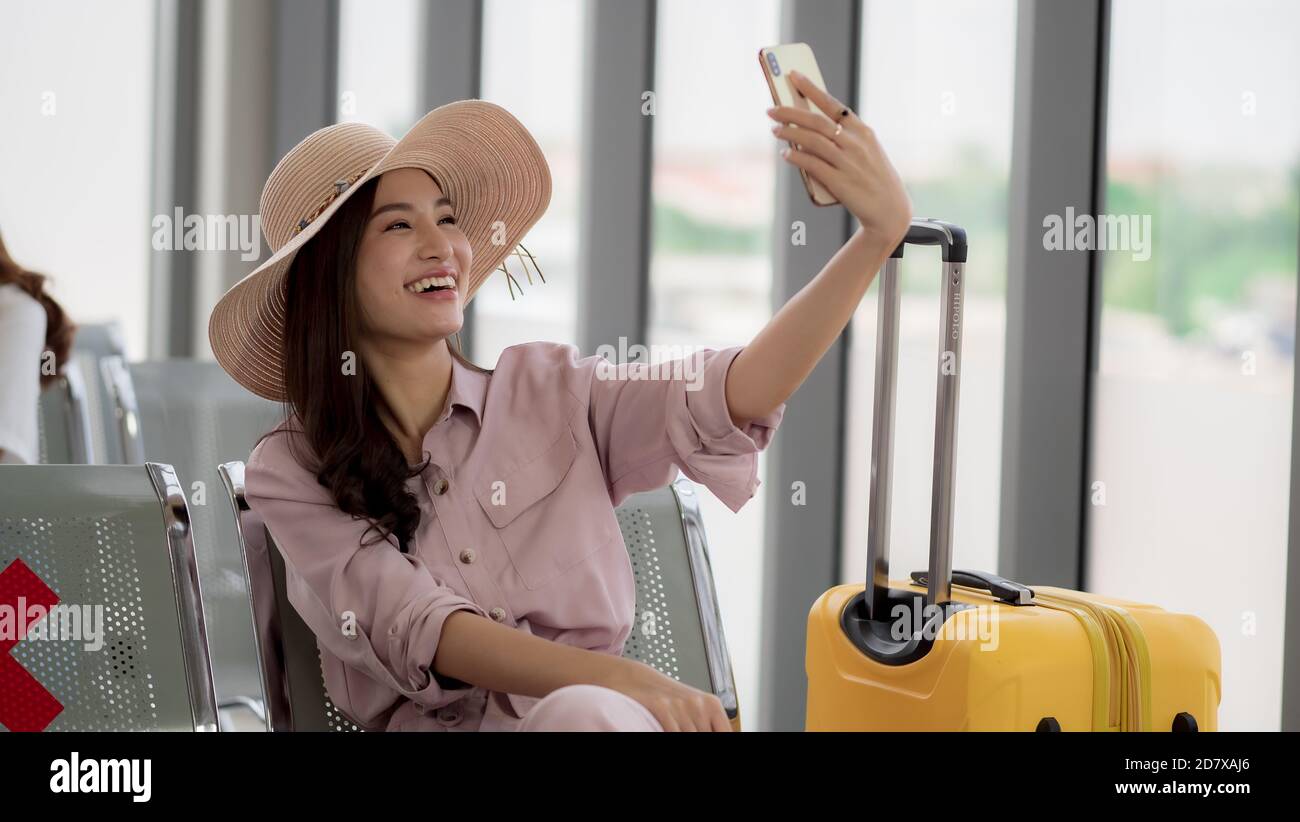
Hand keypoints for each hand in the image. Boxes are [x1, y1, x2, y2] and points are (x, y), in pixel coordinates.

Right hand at [598, 657, 731, 731]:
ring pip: (688, 736)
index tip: (706, 734)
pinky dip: (664, 732)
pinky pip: (672, 732)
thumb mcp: (693, 710)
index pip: (725, 733)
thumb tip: (720, 733)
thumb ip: (707, 725)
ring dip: (679, 735)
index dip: (719, 740)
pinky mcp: (661, 706)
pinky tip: (658, 729)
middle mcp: (698, 704)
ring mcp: (680, 705)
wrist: (636, 679)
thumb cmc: (667, 698)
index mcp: (711, 705)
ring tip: (671, 728)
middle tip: (683, 729)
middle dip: (693, 737)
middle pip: (704, 736)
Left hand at [767, 69, 912, 250]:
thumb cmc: (874, 178)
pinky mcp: (840, 182)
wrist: (889, 210)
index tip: (794, 76)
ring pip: (812, 141)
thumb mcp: (867, 151)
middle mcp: (855, 144)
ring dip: (790, 133)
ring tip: (774, 130)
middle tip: (771, 109)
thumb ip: (844, 139)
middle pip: (817, 121)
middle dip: (791, 112)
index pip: (833, 104)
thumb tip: (810, 129)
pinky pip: (812, 165)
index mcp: (863, 132)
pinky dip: (797, 157)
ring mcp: (848, 162)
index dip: (811, 89)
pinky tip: (786, 154)